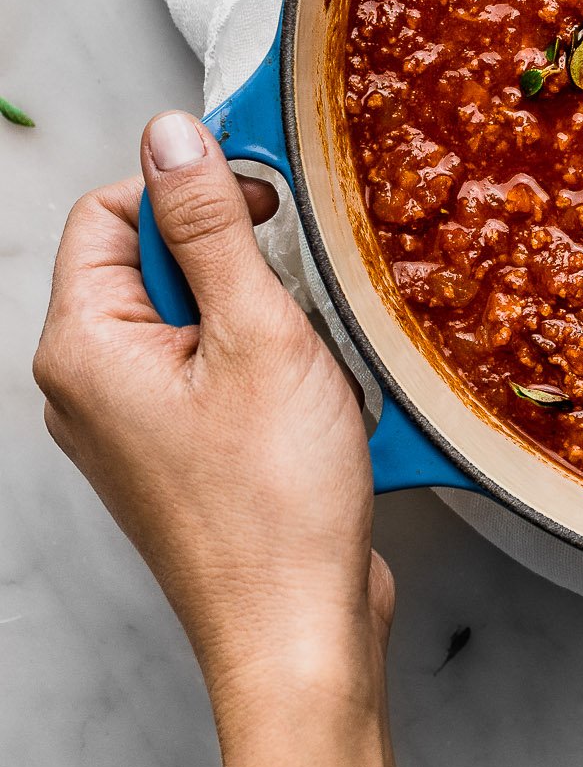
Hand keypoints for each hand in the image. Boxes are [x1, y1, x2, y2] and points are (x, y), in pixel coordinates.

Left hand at [33, 111, 387, 719]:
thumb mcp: (257, 334)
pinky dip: (272, 369)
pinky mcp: (178, 455)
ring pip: (199, 318)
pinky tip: (315, 405)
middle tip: (298, 303)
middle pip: (157, 263)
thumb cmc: (274, 504)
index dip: (191, 193)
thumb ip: (212, 225)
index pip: (112, 211)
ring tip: (311, 369)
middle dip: (242, 267)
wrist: (298, 633)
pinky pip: (218, 373)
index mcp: (84, 348)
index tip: (268, 211)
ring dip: (267, 323)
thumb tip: (172, 134)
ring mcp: (132, 426)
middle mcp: (90, 386)